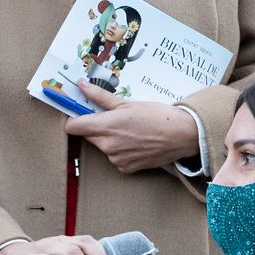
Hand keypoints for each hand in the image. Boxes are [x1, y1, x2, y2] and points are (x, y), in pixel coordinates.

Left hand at [67, 81, 198, 173]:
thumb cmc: (157, 116)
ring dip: (110, 139)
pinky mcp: (125, 168)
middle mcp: (108, 145)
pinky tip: (137, 142)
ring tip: (131, 131)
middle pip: (89, 136)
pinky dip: (122, 151)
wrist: (182, 135)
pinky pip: (115, 158)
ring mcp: (116, 159)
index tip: (81, 113)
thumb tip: (81, 85)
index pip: (73, 127)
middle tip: (115, 118)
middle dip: (97, 127)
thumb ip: (100, 96)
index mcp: (106, 126)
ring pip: (103, 147)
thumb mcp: (127, 102)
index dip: (75, 119)